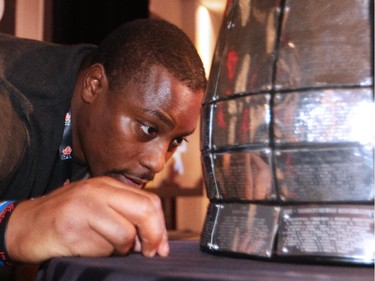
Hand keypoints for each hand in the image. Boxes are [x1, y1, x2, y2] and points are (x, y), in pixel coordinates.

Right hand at [6, 176, 168, 263]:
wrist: (26, 224)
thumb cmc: (68, 217)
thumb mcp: (99, 206)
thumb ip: (125, 214)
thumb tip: (154, 240)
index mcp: (108, 185)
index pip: (150, 201)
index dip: (160, 226)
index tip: (161, 247)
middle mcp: (98, 191)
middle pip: (144, 211)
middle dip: (153, 237)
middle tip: (150, 253)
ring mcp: (84, 207)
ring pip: (125, 234)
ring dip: (122, 250)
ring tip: (106, 248)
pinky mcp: (71, 228)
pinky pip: (102, 248)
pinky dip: (102, 255)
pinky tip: (87, 248)